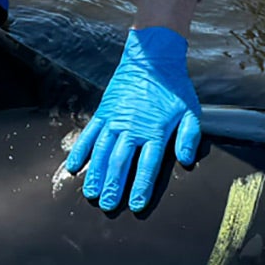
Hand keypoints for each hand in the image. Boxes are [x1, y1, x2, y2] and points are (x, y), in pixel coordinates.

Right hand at [62, 27, 201, 210]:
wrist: (152, 58)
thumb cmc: (173, 87)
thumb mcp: (190, 110)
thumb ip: (189, 137)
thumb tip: (187, 160)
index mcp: (154, 131)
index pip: (147, 165)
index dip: (140, 186)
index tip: (135, 205)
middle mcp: (131, 128)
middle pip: (119, 162)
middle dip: (113, 186)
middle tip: (107, 205)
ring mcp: (114, 120)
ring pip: (101, 151)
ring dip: (95, 174)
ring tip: (90, 193)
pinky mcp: (103, 112)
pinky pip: (88, 134)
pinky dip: (80, 151)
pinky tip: (73, 166)